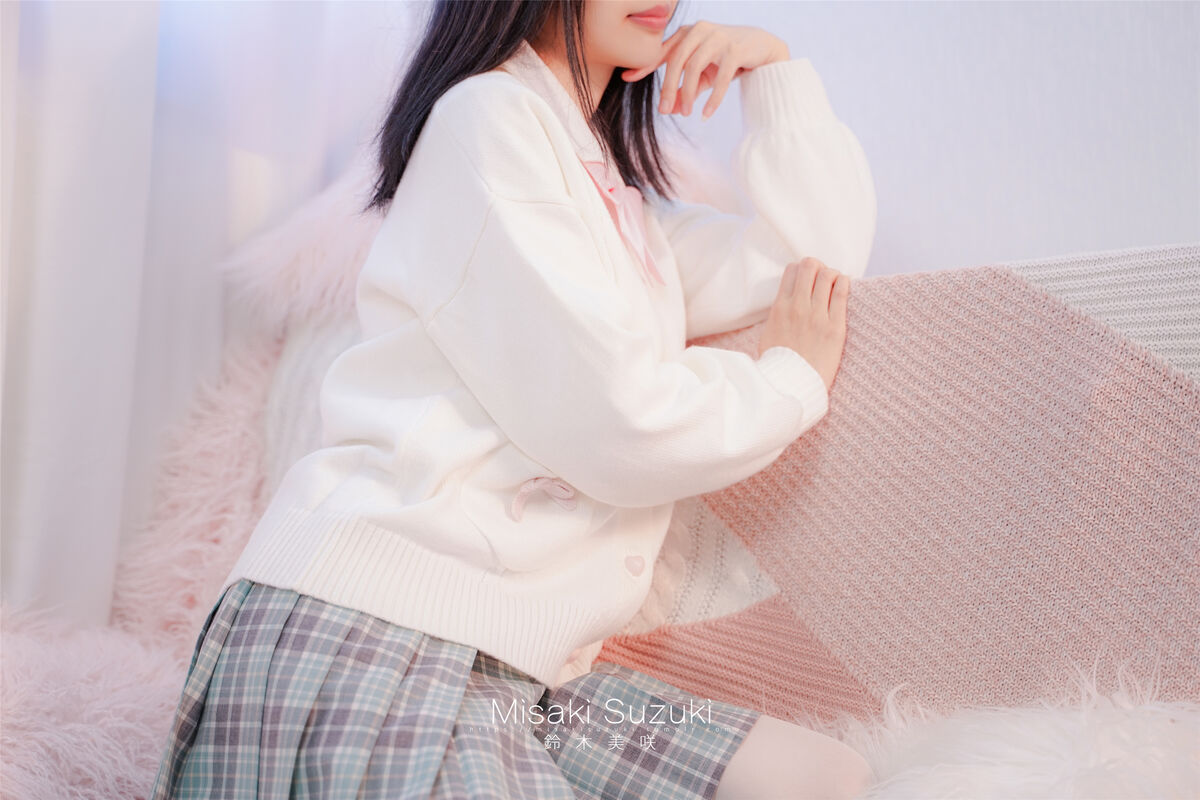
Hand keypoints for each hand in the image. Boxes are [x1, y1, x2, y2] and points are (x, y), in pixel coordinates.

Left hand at [620, 22, 789, 119]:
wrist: (763, 48)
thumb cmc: (727, 60)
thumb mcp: (704, 77)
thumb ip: (685, 90)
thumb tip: (669, 110)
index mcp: (689, 33)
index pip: (663, 51)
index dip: (645, 66)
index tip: (627, 78)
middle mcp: (701, 31)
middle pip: (676, 61)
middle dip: (667, 88)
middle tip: (663, 111)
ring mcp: (719, 37)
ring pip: (695, 67)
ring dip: (688, 93)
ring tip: (686, 113)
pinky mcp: (736, 49)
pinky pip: (720, 77)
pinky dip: (712, 98)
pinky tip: (705, 114)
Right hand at [757, 258, 849, 392]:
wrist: (792, 387)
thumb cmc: (780, 366)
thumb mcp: (768, 336)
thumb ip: (778, 316)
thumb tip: (785, 305)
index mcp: (779, 308)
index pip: (791, 271)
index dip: (802, 270)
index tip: (808, 278)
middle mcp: (797, 307)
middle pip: (810, 266)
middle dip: (818, 267)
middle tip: (823, 278)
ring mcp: (817, 316)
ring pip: (827, 275)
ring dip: (833, 274)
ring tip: (835, 284)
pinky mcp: (835, 327)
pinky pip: (842, 292)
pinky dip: (844, 283)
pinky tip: (844, 286)